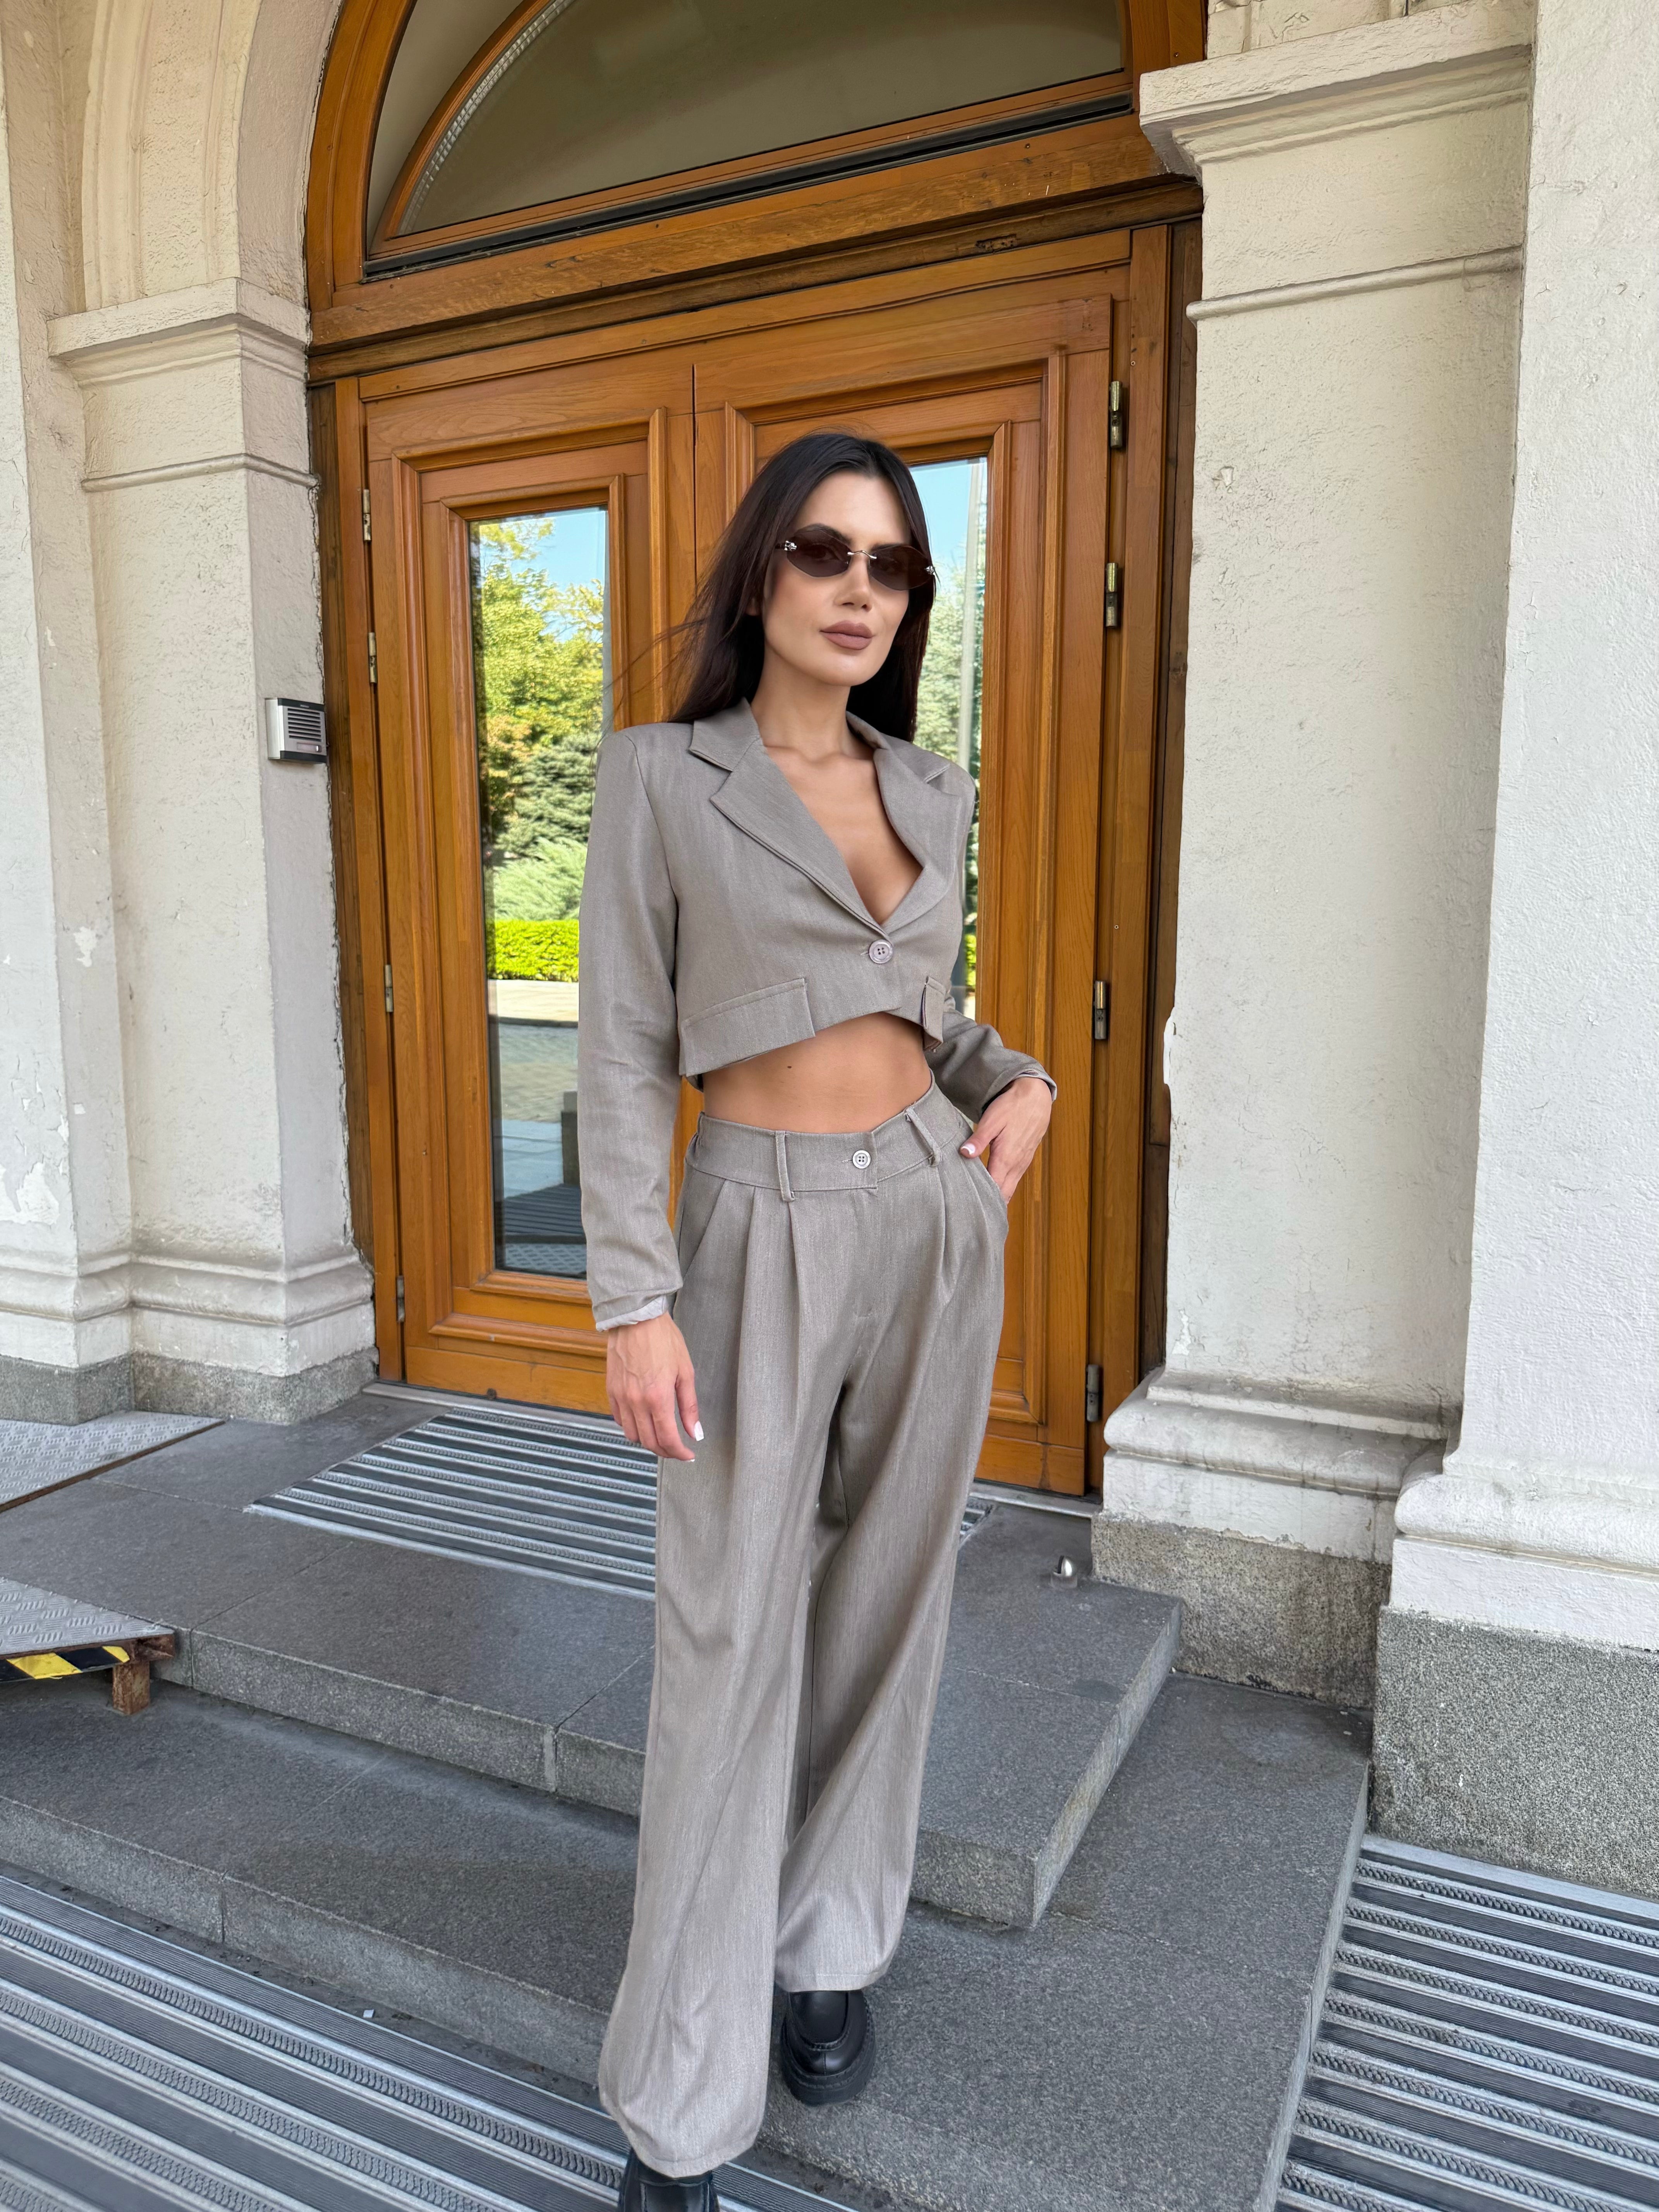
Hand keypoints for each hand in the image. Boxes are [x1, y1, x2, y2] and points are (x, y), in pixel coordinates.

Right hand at [606, 1312, 700, 1461]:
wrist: (636, 1318)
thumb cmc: (663, 1339)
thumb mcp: (685, 1371)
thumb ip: (689, 1406)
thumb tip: (695, 1432)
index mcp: (658, 1397)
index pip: (668, 1439)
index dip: (680, 1453)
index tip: (688, 1455)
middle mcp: (636, 1401)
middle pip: (649, 1442)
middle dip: (666, 1451)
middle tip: (677, 1449)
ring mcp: (621, 1397)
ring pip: (632, 1435)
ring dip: (648, 1441)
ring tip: (661, 1436)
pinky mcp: (611, 1390)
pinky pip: (619, 1419)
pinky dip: (632, 1427)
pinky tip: (643, 1421)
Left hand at [960, 1076, 1052, 1201]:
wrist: (1035, 1097)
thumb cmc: (1011, 1106)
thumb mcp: (992, 1120)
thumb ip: (978, 1139)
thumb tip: (964, 1154)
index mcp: (1006, 1158)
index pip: (994, 1188)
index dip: (983, 1201)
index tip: (969, 1210)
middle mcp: (1016, 1164)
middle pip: (1003, 1193)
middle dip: (991, 1206)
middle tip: (974, 1216)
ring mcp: (1022, 1163)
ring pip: (1010, 1188)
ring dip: (999, 1199)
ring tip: (984, 1210)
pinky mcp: (1025, 1159)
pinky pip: (1014, 1180)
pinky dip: (1005, 1189)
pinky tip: (996, 1192)